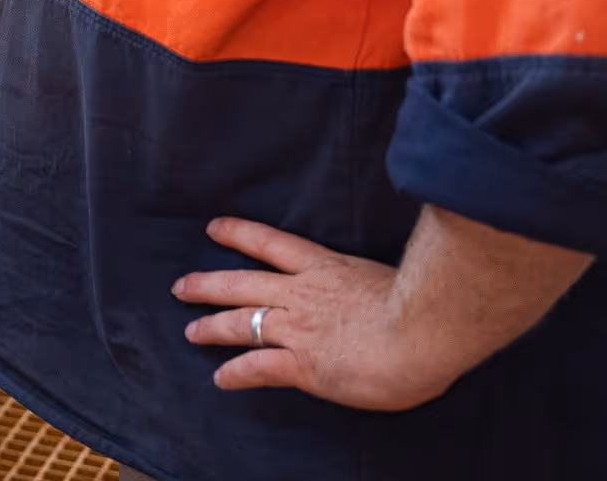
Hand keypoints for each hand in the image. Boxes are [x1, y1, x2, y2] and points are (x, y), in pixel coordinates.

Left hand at [175, 217, 462, 411]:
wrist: (425, 329)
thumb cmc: (424, 306)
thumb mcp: (390, 279)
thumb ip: (371, 285)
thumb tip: (382, 293)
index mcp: (327, 268)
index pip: (273, 244)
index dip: (240, 234)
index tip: (214, 228)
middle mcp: (303, 293)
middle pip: (242, 282)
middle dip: (208, 283)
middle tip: (181, 285)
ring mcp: (299, 328)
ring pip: (240, 322)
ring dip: (211, 327)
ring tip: (191, 331)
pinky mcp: (303, 364)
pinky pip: (258, 367)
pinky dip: (236, 373)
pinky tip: (221, 379)